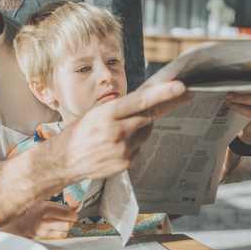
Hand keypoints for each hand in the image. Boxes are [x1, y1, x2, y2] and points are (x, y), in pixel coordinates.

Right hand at [0, 202, 78, 238]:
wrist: (21, 223)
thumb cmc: (36, 211)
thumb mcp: (47, 204)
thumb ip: (62, 206)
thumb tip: (76, 208)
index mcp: (45, 209)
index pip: (67, 214)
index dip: (74, 215)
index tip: (73, 214)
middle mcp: (44, 220)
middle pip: (68, 224)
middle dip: (71, 221)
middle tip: (68, 219)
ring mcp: (43, 230)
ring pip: (65, 231)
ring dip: (66, 227)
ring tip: (61, 223)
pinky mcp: (43, 238)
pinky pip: (60, 236)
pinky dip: (62, 232)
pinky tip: (57, 228)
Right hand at [50, 81, 194, 181]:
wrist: (63, 161)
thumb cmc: (78, 133)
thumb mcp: (95, 113)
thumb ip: (120, 107)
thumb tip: (147, 98)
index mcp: (107, 114)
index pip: (141, 101)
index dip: (163, 93)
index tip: (181, 87)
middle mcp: (118, 131)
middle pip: (151, 115)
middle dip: (171, 103)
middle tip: (187, 93)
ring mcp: (123, 149)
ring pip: (146, 130)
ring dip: (142, 124)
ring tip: (121, 127)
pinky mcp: (126, 162)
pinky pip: (139, 146)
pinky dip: (134, 141)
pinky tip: (117, 143)